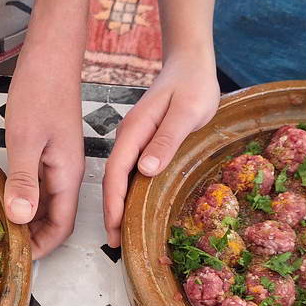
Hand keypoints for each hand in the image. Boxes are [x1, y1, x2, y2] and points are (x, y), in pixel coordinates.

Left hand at [3, 60, 84, 258]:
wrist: (50, 56)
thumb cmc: (40, 91)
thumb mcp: (26, 139)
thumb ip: (25, 180)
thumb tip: (22, 219)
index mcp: (67, 174)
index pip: (62, 226)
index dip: (43, 247)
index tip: (19, 258)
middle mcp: (67, 172)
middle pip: (56, 218)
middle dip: (35, 237)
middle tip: (5, 248)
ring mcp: (59, 160)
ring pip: (47, 202)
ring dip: (28, 218)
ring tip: (1, 229)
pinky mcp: (48, 149)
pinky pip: (39, 183)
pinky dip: (24, 197)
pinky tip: (4, 197)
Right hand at [103, 53, 219, 246]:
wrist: (190, 63)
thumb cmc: (193, 85)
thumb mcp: (186, 112)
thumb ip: (166, 139)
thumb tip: (146, 170)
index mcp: (135, 130)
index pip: (116, 172)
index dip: (113, 202)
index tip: (114, 228)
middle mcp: (129, 136)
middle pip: (114, 178)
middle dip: (112, 210)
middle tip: (115, 242)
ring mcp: (135, 139)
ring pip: (121, 176)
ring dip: (119, 203)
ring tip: (122, 232)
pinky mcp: (144, 140)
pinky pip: (131, 170)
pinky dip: (129, 191)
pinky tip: (135, 206)